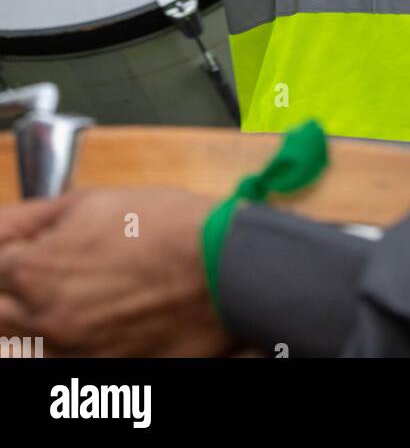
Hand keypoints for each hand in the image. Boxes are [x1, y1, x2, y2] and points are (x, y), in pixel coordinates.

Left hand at [0, 188, 232, 357]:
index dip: (10, 251)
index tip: (23, 245)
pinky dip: (67, 342)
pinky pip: (63, 361)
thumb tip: (6, 227)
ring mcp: (73, 354)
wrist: (224, 267)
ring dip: (34, 318)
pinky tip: (95, 316)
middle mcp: (46, 321)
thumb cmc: (169, 227)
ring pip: (25, 345)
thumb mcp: (93, 200)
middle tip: (45, 271)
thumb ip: (35, 217)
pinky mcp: (103, 372)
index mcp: (36, 272)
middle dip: (11, 288)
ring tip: (75, 293)